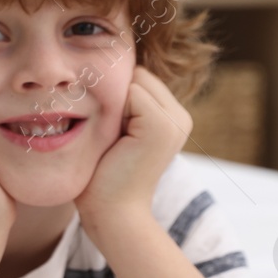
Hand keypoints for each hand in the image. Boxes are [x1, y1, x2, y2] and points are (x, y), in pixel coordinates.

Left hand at [75, 66, 190, 227]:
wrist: (110, 214)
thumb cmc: (101, 176)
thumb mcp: (112, 131)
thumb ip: (118, 103)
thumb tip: (96, 64)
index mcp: (170, 116)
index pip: (136, 77)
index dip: (113, 99)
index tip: (111, 134)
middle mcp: (181, 116)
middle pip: (135, 75)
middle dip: (115, 99)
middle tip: (112, 139)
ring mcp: (177, 120)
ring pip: (133, 81)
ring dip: (113, 106)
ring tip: (116, 141)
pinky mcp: (164, 124)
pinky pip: (131, 91)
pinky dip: (115, 111)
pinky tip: (117, 141)